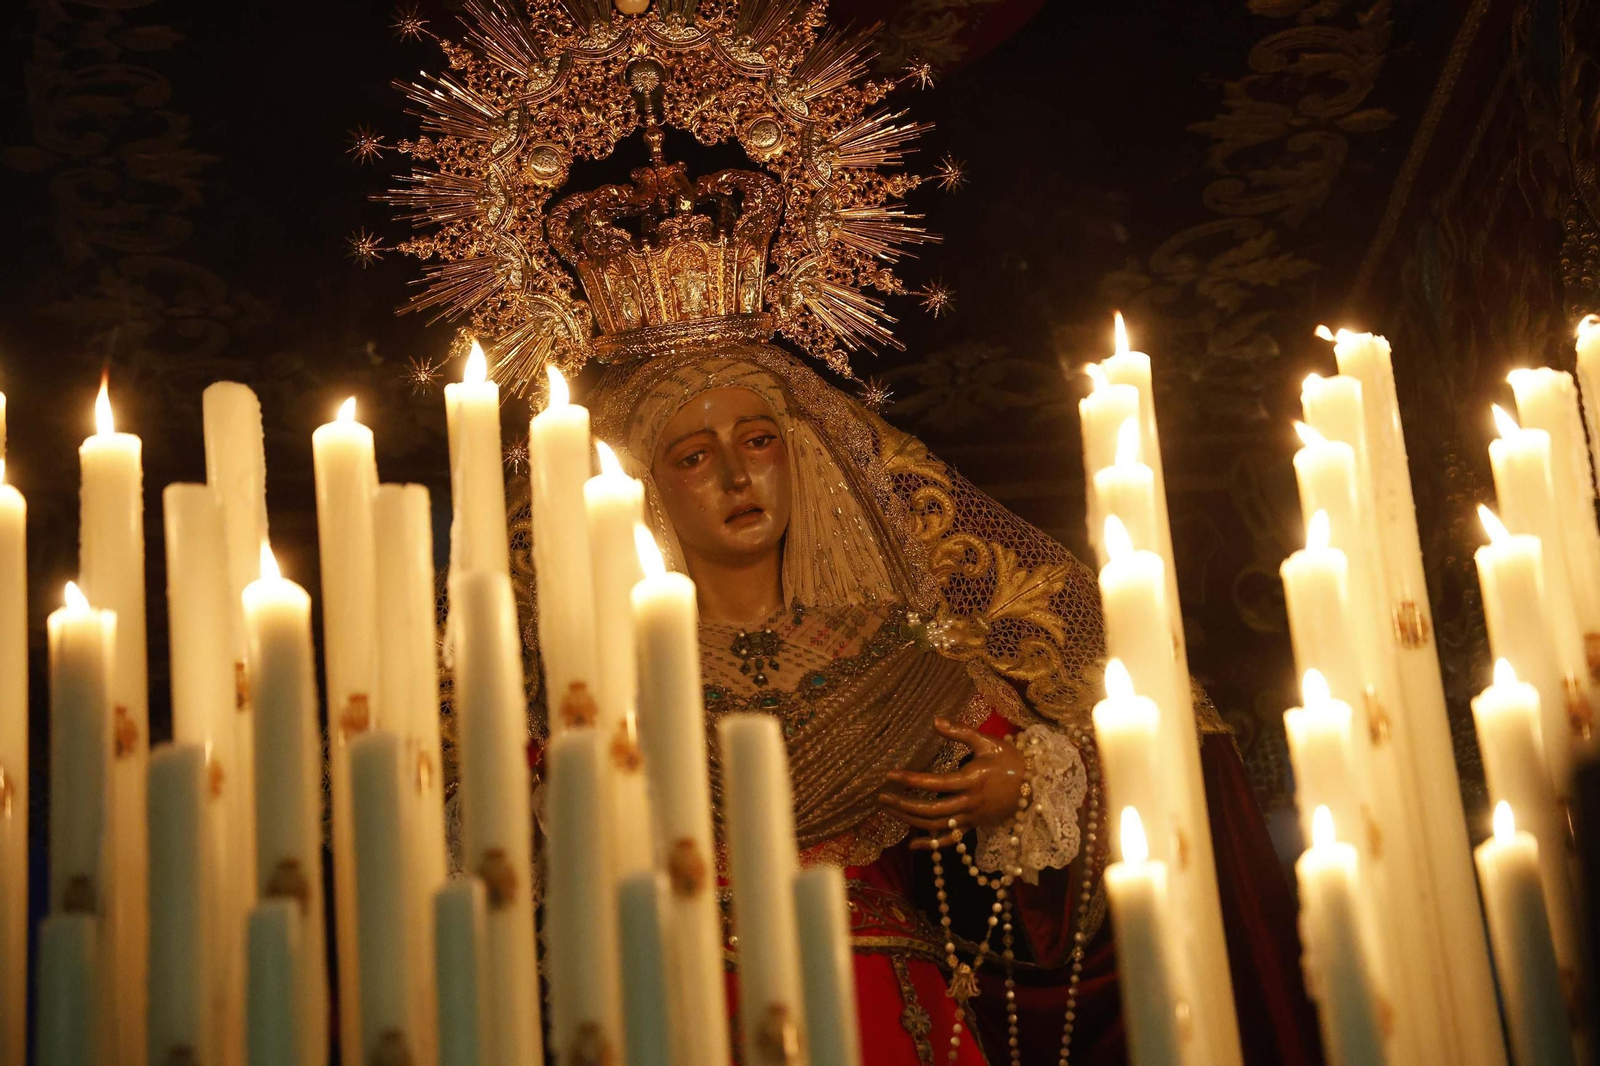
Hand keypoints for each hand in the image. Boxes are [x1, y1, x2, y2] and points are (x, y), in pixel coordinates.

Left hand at [877, 718, 1025, 849]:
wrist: (1037, 785)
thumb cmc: (1011, 760)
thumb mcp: (987, 742)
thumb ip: (960, 731)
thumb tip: (935, 720)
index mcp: (971, 780)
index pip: (935, 783)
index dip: (911, 780)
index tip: (890, 776)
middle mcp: (970, 803)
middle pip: (931, 809)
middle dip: (904, 806)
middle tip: (882, 799)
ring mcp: (972, 818)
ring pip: (937, 826)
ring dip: (911, 821)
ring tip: (890, 812)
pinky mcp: (974, 827)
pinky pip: (951, 840)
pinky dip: (931, 845)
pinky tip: (913, 845)